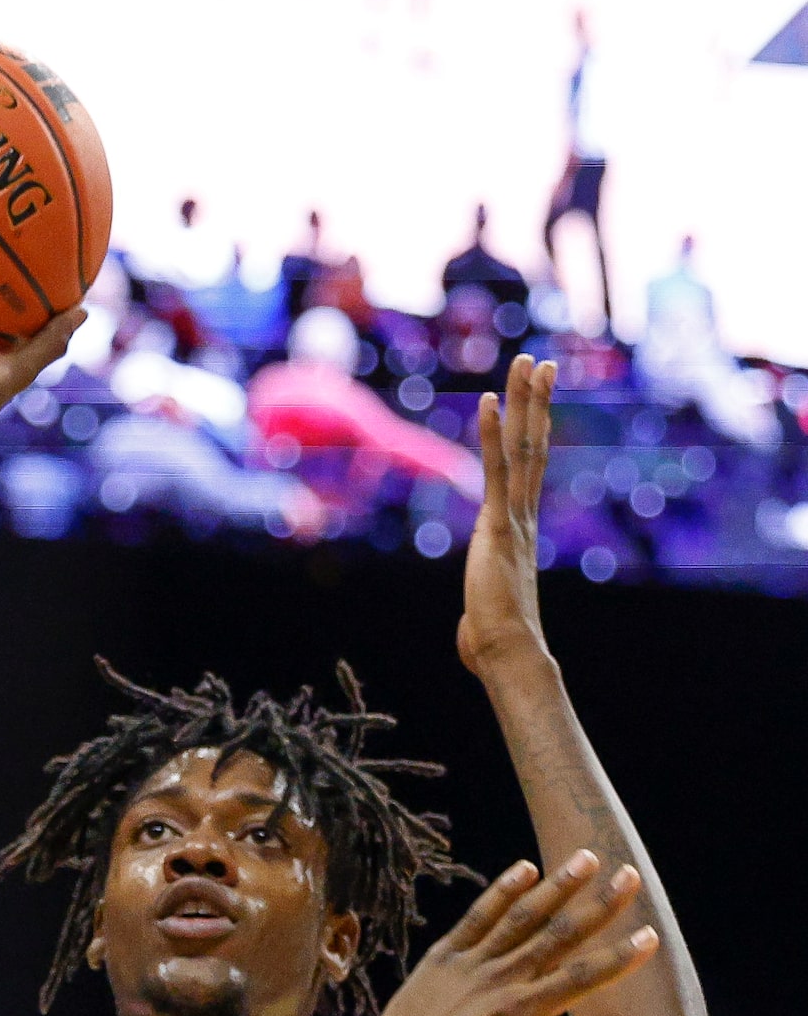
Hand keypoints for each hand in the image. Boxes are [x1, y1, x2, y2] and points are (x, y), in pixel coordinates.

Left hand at [367, 850, 657, 1015]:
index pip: (579, 981)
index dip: (617, 959)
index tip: (649, 936)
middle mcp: (496, 984)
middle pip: (558, 937)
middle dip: (597, 906)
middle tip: (630, 875)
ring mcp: (467, 968)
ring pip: (520, 918)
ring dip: (555, 886)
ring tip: (585, 857)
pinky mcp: (441, 960)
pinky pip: (477, 918)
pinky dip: (501, 892)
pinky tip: (524, 868)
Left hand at [458, 354, 556, 677]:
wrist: (508, 653)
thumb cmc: (496, 645)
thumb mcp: (485, 613)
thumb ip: (483, 607)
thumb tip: (475, 629)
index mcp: (521, 532)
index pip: (529, 472)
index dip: (534, 433)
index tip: (537, 403)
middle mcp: (524, 518)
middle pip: (534, 448)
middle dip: (537, 403)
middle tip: (540, 364)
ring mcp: (513, 518)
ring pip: (523, 449)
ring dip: (524, 403)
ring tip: (528, 362)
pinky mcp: (496, 525)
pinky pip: (495, 470)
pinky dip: (493, 434)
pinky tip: (490, 400)